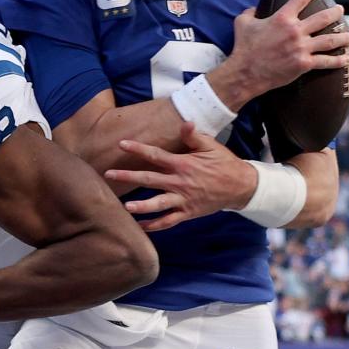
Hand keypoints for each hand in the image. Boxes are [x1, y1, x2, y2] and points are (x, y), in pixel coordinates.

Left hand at [104, 124, 257, 230]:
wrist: (240, 186)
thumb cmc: (223, 163)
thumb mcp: (211, 146)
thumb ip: (193, 136)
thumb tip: (185, 122)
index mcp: (183, 164)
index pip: (155, 155)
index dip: (138, 149)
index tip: (121, 144)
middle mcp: (180, 182)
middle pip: (149, 179)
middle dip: (128, 177)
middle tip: (108, 175)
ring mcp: (183, 199)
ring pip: (158, 204)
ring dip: (141, 206)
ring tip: (126, 207)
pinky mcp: (187, 213)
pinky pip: (168, 222)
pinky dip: (154, 226)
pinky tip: (140, 226)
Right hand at [209, 0, 348, 106]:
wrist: (245, 73)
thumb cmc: (243, 48)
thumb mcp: (242, 23)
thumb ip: (250, 12)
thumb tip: (254, 9)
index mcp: (282, 18)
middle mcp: (295, 30)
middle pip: (322, 18)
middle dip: (335, 13)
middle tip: (340, 10)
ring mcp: (301, 48)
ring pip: (329, 40)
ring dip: (342, 37)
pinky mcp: (303, 64)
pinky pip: (325, 62)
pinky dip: (337, 61)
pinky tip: (346, 59)